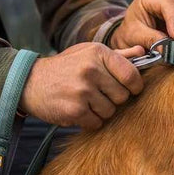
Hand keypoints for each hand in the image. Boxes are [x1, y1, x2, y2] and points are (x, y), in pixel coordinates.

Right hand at [19, 42, 143, 130]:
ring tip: (86, 100)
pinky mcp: (74, 110)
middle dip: (114, 98)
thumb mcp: (89, 53)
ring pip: (110, 110)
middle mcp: (91, 70)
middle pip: (123, 95)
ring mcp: (82, 90)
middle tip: (99, 94)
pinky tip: (79, 110)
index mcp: (98, 53)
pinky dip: (90, 120)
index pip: (131, 74)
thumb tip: (143, 52)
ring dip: (101, 110)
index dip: (135, 85)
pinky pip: (96, 122)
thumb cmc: (66, 67)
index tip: (131, 89)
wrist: (29, 82)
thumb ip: (118, 55)